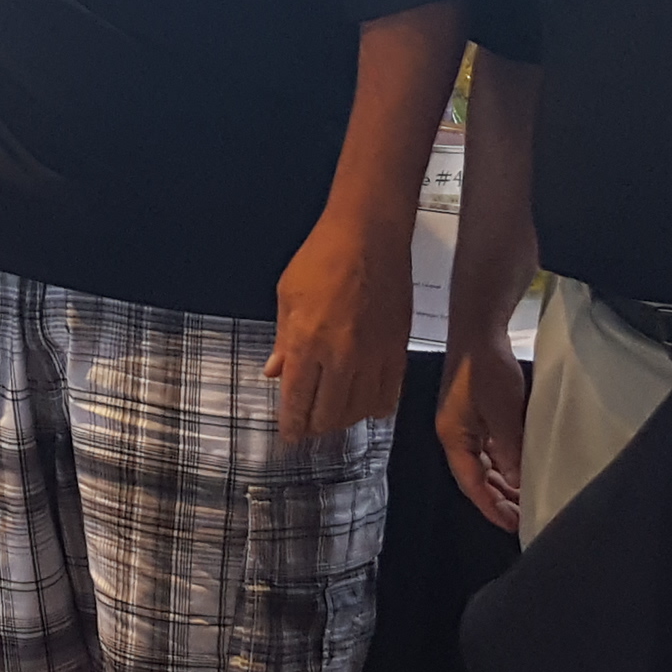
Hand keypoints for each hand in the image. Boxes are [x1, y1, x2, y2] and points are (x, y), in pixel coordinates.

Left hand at [264, 205, 408, 442]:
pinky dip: (375, 406)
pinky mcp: (397, 350)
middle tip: (308, 426)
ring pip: (360, 410)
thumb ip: (283, 341)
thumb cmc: (322, 258)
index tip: (289, 435)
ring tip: (333, 416)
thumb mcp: (288, 296)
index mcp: (308, 343)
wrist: (369, 236)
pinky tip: (366, 405)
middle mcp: (342, 357)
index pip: (298, 401)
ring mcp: (373, 356)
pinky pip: (388, 394)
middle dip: (315, 426)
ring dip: (344, 419)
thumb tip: (274, 373)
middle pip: (330, 414)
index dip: (292, 424)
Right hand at [434, 337, 526, 534]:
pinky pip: (490, 448)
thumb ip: (510, 450)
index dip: (491, 507)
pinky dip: (505, 463)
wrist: (479, 330)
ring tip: (526, 499)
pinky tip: (521, 470)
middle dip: (497, 499)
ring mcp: (465, 424)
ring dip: (503, 482)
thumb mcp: (503, 413)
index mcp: (454, 437)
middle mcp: (456, 434)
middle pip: (475, 477)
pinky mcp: (476, 413)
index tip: (513, 526)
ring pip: (483, 464)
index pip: (471, 483)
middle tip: (525, 517)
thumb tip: (518, 483)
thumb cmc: (486, 370)